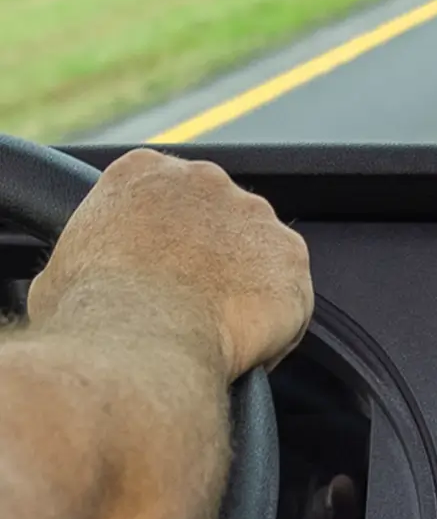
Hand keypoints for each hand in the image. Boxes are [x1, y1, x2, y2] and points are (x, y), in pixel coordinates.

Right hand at [28, 149, 313, 378]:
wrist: (140, 341)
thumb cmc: (92, 312)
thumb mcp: (63, 271)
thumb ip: (95, 256)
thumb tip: (95, 281)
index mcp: (142, 171)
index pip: (168, 200)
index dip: (169, 242)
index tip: (163, 273)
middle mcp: (206, 180)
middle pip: (219, 220)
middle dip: (213, 260)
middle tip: (191, 307)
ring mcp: (254, 215)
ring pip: (260, 255)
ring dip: (247, 289)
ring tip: (216, 332)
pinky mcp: (291, 255)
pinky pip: (291, 294)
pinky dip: (277, 323)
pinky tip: (246, 346)